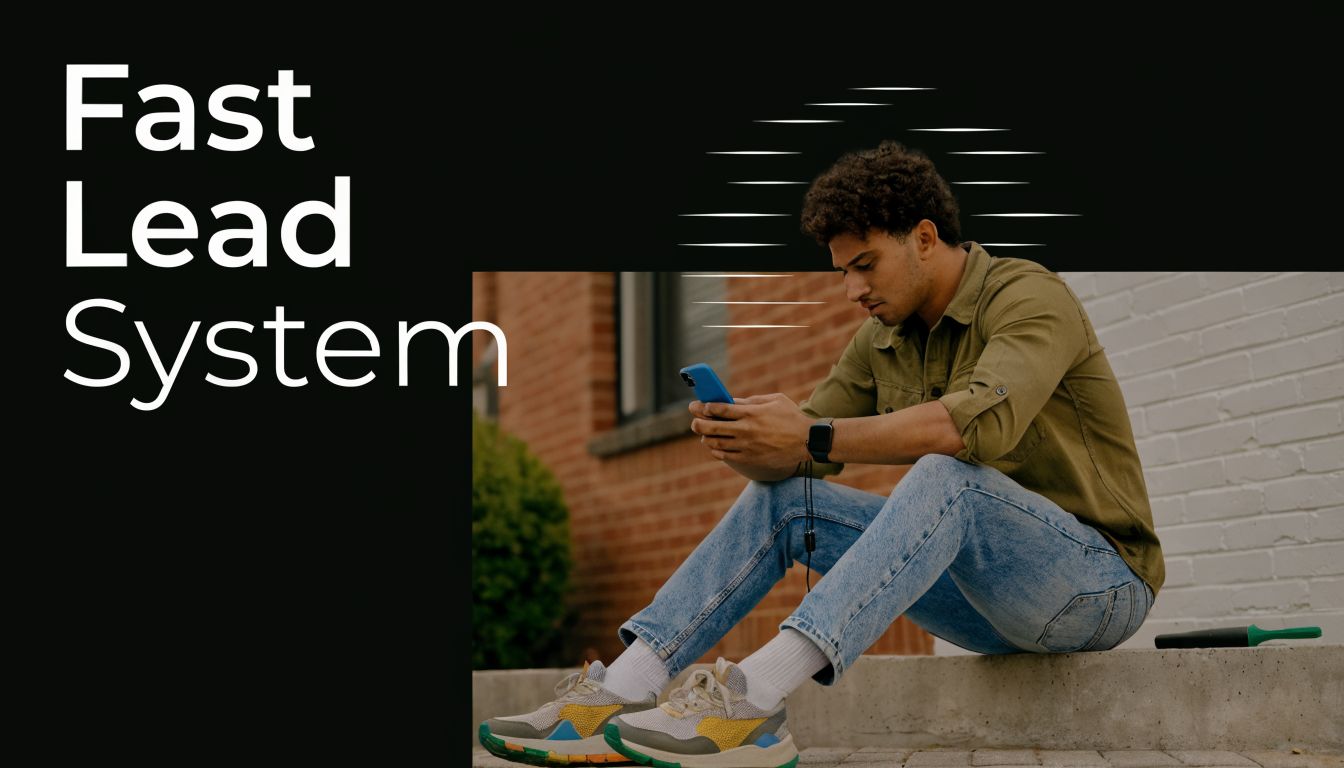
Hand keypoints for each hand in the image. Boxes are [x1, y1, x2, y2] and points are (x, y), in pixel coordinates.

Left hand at [688, 393, 811, 469]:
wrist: (807, 441)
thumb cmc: (791, 417)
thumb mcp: (774, 400)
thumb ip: (751, 401)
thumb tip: (731, 401)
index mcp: (751, 413)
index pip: (719, 409)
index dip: (705, 407)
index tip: (700, 406)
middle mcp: (746, 430)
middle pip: (712, 427)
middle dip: (698, 423)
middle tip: (694, 422)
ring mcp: (746, 446)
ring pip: (716, 443)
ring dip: (706, 438)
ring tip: (704, 434)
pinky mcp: (750, 458)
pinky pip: (725, 456)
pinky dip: (717, 451)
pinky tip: (715, 447)